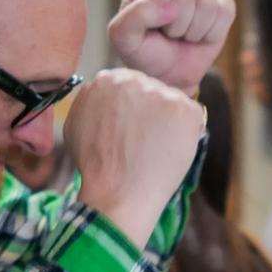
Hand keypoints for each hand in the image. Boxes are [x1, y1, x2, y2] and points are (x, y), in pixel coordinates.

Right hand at [63, 69, 203, 247]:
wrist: (118, 192)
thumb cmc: (96, 166)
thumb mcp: (78, 122)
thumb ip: (94, 102)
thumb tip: (107, 100)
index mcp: (107, 80)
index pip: (131, 86)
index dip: (134, 110)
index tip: (132, 130)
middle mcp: (133, 79)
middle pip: (153, 91)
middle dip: (152, 113)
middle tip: (146, 142)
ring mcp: (160, 92)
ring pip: (173, 103)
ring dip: (170, 123)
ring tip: (157, 149)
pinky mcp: (184, 109)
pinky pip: (192, 117)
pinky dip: (188, 134)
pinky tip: (171, 151)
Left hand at [109, 0, 236, 94]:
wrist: (169, 74)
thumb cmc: (144, 53)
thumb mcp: (124, 39)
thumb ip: (133, 18)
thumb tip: (169, 8)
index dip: (158, 12)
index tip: (153, 27)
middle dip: (177, 25)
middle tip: (169, 34)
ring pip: (206, 3)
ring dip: (194, 30)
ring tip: (183, 34)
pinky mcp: (221, 0)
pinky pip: (225, 11)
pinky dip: (212, 32)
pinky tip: (200, 35)